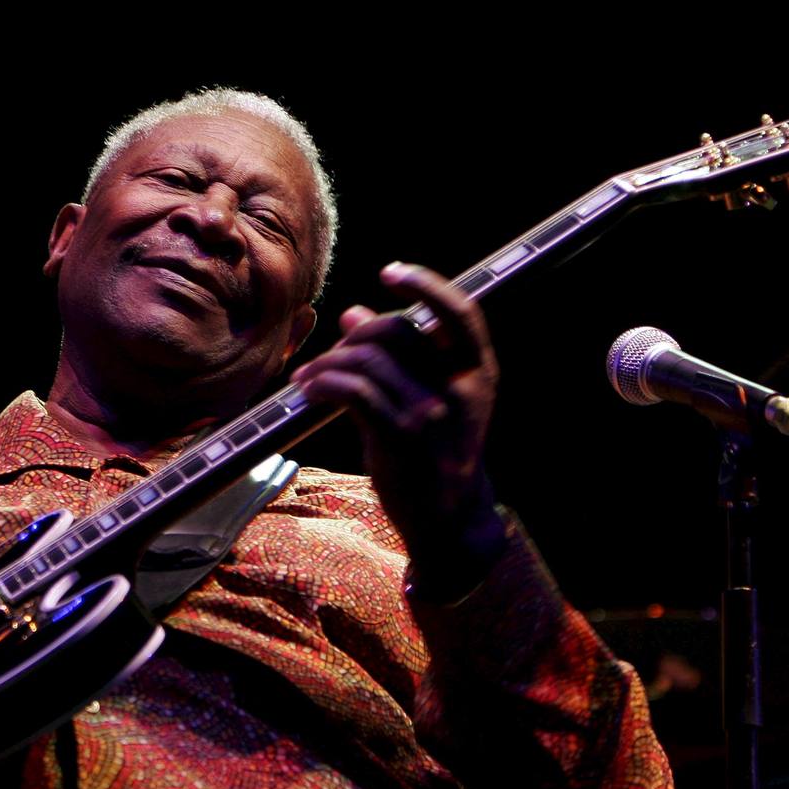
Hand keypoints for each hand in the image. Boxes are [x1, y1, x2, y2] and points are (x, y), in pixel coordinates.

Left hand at [291, 262, 503, 578]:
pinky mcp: (402, 438)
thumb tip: (353, 311)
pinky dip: (324, 383)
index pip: (460, 312)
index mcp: (478, 372)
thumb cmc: (435, 451)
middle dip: (355, 334)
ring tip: (310, 376)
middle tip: (333, 352)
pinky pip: (355, 391)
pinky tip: (310, 390)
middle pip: (398, 331)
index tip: (391, 272)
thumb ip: (397, 356)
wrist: (449, 517)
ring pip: (368, 361)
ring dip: (329, 362)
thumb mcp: (429, 398)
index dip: (426, 284)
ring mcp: (432, 414)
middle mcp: (461, 389)